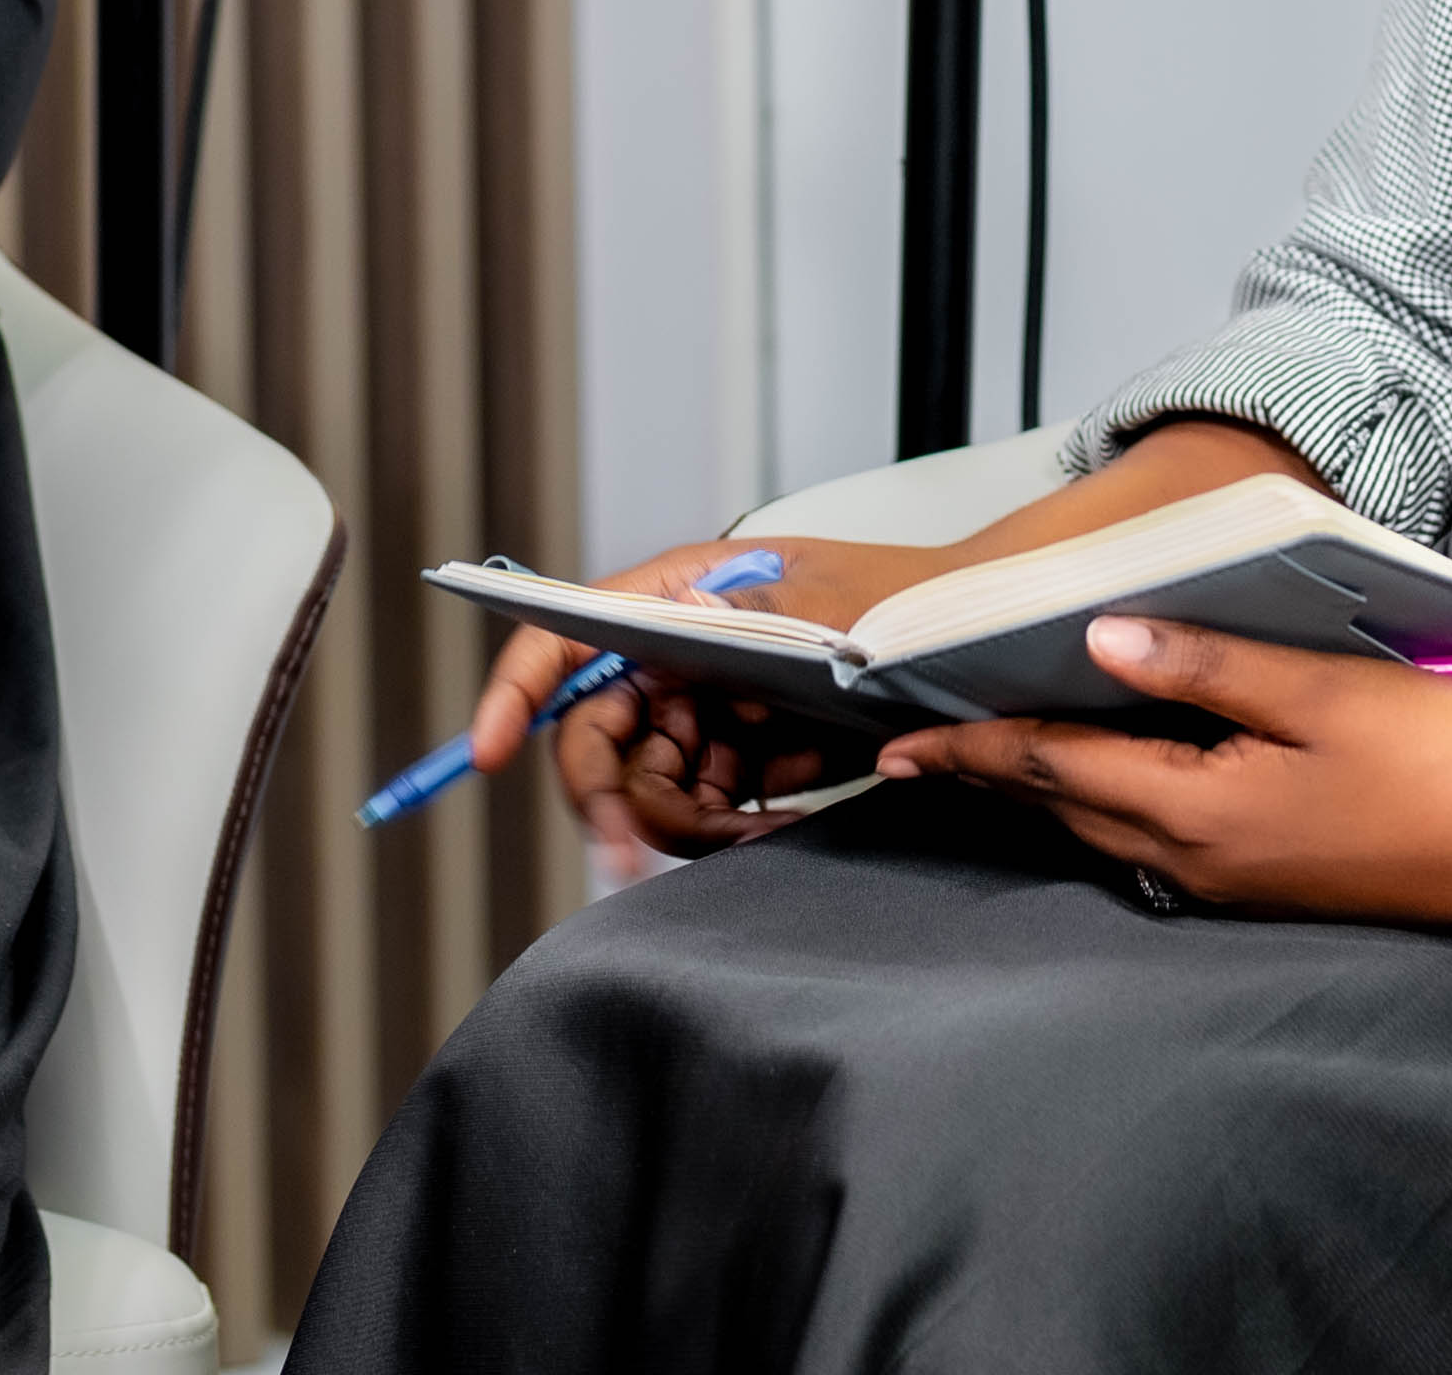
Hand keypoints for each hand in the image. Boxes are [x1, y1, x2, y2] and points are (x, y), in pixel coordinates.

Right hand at [465, 536, 934, 876]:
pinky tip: (783, 822)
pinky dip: (734, 829)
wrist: (966, 643)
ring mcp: (705, 710)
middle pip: (597, 737)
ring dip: (693, 823)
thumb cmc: (893, 598)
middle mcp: (675, 655)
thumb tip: (671, 625)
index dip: (514, 691)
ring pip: (650, 790)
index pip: (565, 636)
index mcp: (673, 597)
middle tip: (629, 855)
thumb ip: (737, 623)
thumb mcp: (818, 605)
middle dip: (610, 800)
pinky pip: (706, 811)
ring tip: (764, 824)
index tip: (486, 752)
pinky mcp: (739, 757)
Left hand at [875, 618, 1451, 924]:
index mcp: (1197, 813)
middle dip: (989, 778)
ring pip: (1103, 832)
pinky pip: (1149, 844)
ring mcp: (1229, 882)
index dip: (974, 752)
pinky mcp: (1262, 883)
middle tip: (915, 752)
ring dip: (1041, 795)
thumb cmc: (1435, 763)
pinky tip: (1098, 777)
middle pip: (1065, 810)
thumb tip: (1100, 642)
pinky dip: (1099, 805)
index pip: (1055, 771)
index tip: (901, 744)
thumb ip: (1205, 668)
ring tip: (986, 760)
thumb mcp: (1319, 694)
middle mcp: (1196, 861)